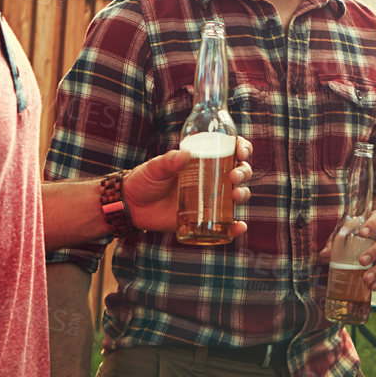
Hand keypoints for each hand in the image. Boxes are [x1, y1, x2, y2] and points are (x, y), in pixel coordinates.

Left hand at [122, 139, 254, 233]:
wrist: (132, 206)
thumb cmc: (144, 180)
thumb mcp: (154, 168)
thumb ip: (167, 161)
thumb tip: (185, 154)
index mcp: (203, 160)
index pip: (230, 150)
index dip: (242, 148)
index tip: (240, 151)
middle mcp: (212, 178)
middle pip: (239, 172)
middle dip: (244, 172)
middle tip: (234, 176)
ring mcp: (210, 199)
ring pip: (237, 195)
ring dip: (243, 194)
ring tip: (235, 196)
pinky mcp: (205, 218)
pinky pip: (226, 224)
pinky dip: (236, 227)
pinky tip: (239, 226)